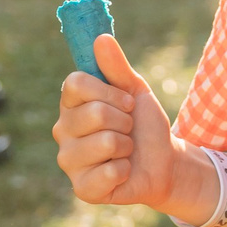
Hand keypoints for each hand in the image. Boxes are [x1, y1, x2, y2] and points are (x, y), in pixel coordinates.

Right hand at [54, 35, 190, 210]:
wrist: (164, 162)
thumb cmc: (143, 124)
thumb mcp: (135, 90)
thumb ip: (117, 67)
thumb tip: (101, 38)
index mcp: (70, 104)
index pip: (75, 84)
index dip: (109, 91)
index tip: (127, 101)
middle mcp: (62, 131)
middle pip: (94, 113)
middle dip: (124, 120)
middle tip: (127, 129)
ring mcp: (69, 161)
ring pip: (104, 143)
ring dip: (126, 146)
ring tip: (125, 151)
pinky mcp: (82, 188)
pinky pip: (108, 173)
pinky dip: (125, 170)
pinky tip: (122, 172)